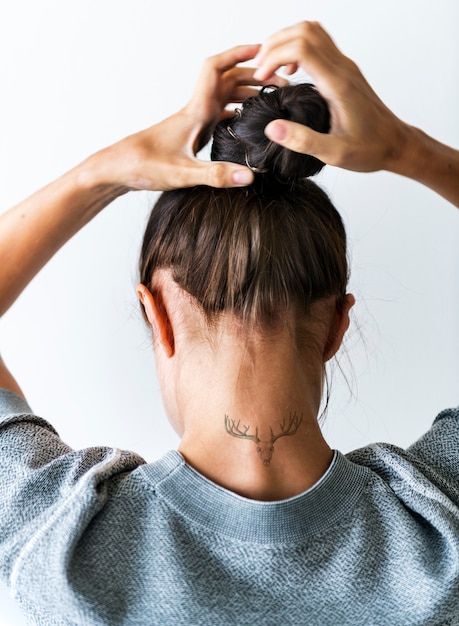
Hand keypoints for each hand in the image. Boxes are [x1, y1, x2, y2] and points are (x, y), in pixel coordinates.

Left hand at [91, 45, 284, 190]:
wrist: (119, 169)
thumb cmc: (144, 166)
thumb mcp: (183, 174)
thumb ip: (216, 175)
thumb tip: (249, 176)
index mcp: (195, 110)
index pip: (217, 68)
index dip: (239, 53)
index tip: (264, 50)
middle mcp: (196, 110)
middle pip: (229, 79)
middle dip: (255, 75)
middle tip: (282, 83)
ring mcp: (194, 121)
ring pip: (226, 95)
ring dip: (248, 92)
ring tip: (271, 101)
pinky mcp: (193, 134)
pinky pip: (220, 114)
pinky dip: (237, 112)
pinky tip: (248, 124)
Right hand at [254, 21, 407, 173]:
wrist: (396, 144)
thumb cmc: (370, 149)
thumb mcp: (334, 153)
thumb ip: (303, 141)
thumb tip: (272, 128)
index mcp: (338, 84)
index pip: (302, 48)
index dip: (275, 57)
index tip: (262, 78)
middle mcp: (342, 68)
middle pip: (305, 31)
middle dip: (276, 45)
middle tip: (261, 70)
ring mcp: (345, 66)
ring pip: (312, 32)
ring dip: (286, 42)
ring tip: (270, 67)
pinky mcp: (344, 70)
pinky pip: (318, 44)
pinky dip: (297, 49)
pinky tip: (289, 73)